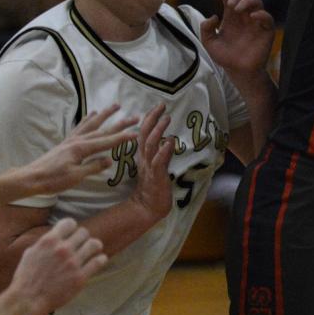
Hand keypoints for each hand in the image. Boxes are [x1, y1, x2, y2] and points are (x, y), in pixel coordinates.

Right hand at [5, 217, 106, 314]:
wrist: (27, 300)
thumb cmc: (26, 277)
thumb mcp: (31, 253)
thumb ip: (46, 243)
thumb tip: (58, 235)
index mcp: (49, 241)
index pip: (70, 223)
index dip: (71, 228)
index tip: (71, 234)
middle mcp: (63, 249)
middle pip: (84, 232)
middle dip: (82, 238)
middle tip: (80, 245)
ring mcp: (73, 263)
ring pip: (95, 244)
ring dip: (94, 246)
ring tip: (91, 251)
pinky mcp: (80, 277)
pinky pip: (99, 261)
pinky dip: (100, 259)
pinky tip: (98, 261)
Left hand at [18, 105, 137, 194]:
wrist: (31, 178)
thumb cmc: (53, 180)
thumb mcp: (76, 176)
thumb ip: (93, 166)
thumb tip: (110, 160)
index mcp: (82, 148)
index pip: (107, 142)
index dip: (123, 138)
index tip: (137, 133)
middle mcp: (78, 140)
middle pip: (103, 130)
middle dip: (120, 123)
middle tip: (135, 117)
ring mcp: (72, 140)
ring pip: (92, 124)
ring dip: (105, 115)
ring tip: (115, 106)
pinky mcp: (67, 143)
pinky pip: (81, 127)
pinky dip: (88, 119)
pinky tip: (92, 114)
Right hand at [130, 103, 174, 221]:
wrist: (147, 209)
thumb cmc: (153, 189)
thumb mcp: (156, 168)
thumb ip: (160, 155)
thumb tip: (168, 141)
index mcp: (144, 157)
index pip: (143, 134)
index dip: (149, 119)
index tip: (157, 107)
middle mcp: (145, 160)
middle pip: (145, 135)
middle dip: (152, 119)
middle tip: (161, 105)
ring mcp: (150, 168)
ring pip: (151, 145)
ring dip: (158, 131)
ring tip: (166, 119)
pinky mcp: (156, 177)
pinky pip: (159, 162)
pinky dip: (164, 151)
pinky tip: (170, 141)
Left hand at [200, 0, 275, 78]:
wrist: (238, 71)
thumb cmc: (225, 57)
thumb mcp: (209, 42)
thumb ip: (206, 28)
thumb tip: (214, 17)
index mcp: (231, 16)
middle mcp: (244, 16)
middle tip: (230, 5)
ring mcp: (256, 23)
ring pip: (257, 1)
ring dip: (248, 0)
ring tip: (238, 9)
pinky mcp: (266, 31)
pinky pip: (267, 17)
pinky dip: (261, 14)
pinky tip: (252, 17)